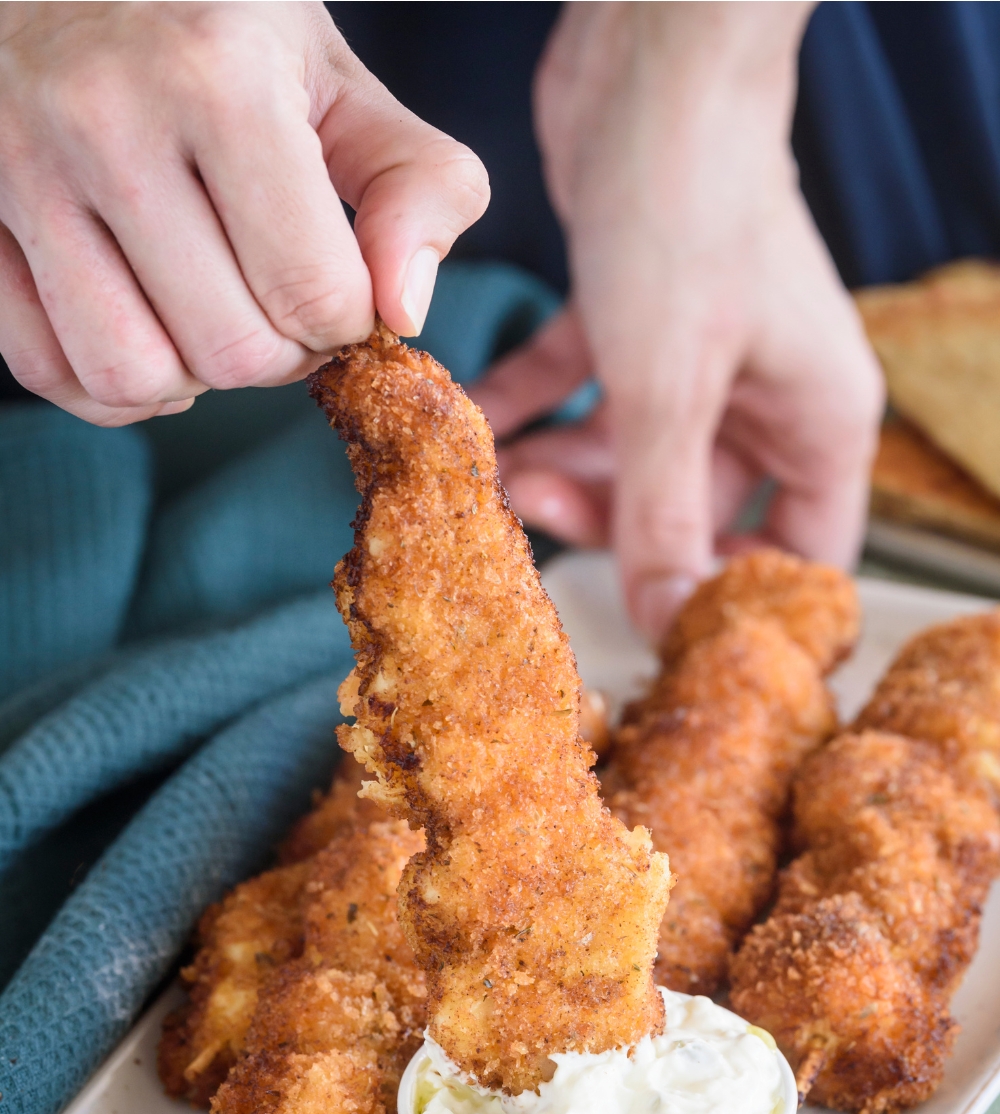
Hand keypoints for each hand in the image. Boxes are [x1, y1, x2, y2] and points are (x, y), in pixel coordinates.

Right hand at [0, 2, 487, 425]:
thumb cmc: (214, 28)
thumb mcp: (336, 78)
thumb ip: (418, 184)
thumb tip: (404, 311)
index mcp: (217, 79)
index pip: (314, 295)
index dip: (345, 321)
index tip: (333, 286)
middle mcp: (105, 122)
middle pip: (230, 351)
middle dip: (277, 352)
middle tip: (273, 298)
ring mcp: (22, 171)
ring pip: (132, 375)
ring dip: (190, 376)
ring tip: (208, 315)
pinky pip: (50, 371)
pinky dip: (112, 385)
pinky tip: (146, 328)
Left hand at [472, 2, 882, 642]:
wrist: (654, 57)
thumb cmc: (690, 209)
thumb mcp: (671, 388)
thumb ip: (662, 514)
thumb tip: (664, 622)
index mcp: (817, 422)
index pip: (797, 558)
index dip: (728, 600)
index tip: (651, 621)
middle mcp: (768, 397)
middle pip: (694, 514)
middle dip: (612, 522)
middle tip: (530, 511)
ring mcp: (703, 358)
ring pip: (630, 456)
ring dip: (560, 467)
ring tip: (489, 466)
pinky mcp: (637, 319)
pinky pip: (585, 392)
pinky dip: (535, 404)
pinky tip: (480, 413)